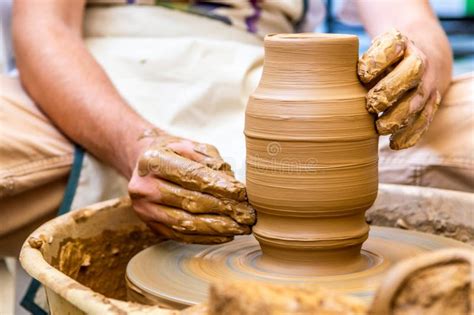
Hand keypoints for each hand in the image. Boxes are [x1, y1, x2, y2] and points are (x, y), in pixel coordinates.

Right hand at [128, 129, 255, 243]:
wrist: (143, 166)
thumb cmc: (173, 153)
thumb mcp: (191, 146)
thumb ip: (211, 162)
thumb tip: (234, 185)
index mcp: (153, 160)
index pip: (192, 176)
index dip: (219, 186)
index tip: (242, 194)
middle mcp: (144, 187)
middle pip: (190, 201)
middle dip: (224, 209)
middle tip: (249, 214)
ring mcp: (144, 209)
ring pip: (186, 222)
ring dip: (218, 228)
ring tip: (242, 228)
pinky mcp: (150, 225)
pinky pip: (181, 235)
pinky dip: (206, 237)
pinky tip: (226, 235)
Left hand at [358, 29, 440, 149]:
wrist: (423, 57)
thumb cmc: (383, 59)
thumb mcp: (370, 53)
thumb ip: (355, 67)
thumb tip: (329, 87)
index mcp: (400, 42)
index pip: (392, 46)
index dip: (377, 62)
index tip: (362, 75)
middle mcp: (419, 60)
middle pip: (411, 73)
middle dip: (390, 91)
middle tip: (370, 106)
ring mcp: (428, 82)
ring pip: (419, 99)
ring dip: (399, 117)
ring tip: (380, 128)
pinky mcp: (432, 102)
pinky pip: (425, 119)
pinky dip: (410, 134)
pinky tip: (394, 143)